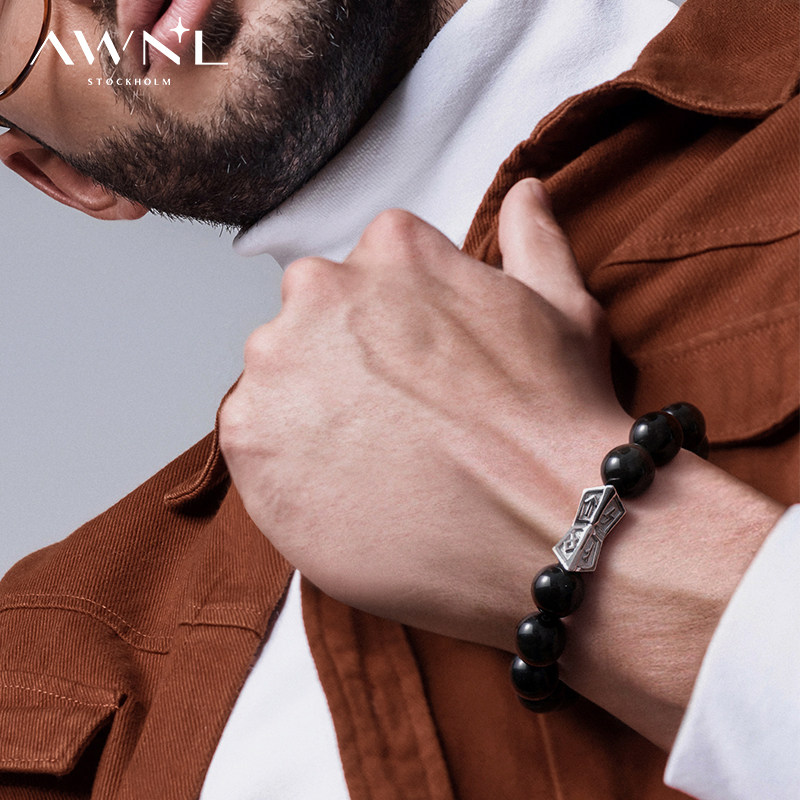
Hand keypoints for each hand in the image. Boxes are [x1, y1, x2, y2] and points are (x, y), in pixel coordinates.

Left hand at [220, 179, 630, 649]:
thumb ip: (531, 240)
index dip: (393, 336)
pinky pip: (253, 442)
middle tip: (396, 424)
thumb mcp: (561, 309)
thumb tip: (525, 194)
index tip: (418, 376)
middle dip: (343, 367)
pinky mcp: (249, 438)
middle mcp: (321, 292)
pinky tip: (345, 490)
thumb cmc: (555, 422)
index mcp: (390, 251)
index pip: (364, 278)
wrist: (549, 524)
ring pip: (276, 382)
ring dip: (310, 414)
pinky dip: (287, 465)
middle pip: (310, 325)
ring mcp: (276, 364)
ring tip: (373, 464)